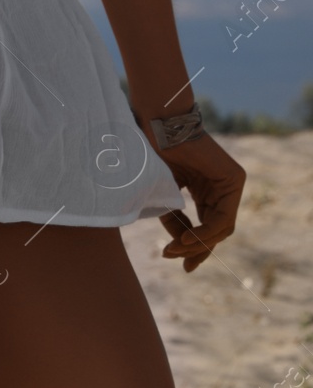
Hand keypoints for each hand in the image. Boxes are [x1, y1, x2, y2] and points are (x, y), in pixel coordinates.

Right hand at [154, 134, 245, 272]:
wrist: (158, 124)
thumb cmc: (153, 153)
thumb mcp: (162, 194)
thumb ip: (172, 218)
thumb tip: (179, 247)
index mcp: (205, 190)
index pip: (206, 226)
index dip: (192, 247)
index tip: (177, 262)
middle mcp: (222, 189)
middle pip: (216, 230)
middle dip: (196, 249)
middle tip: (176, 259)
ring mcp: (231, 184)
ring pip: (221, 227)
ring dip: (199, 243)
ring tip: (176, 249)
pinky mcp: (235, 180)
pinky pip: (224, 217)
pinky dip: (207, 231)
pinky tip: (188, 238)